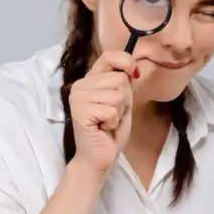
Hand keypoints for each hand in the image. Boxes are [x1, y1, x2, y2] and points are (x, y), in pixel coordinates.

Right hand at [68, 50, 136, 172]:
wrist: (99, 157)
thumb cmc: (110, 132)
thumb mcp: (123, 102)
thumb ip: (124, 84)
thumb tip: (134, 68)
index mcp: (90, 80)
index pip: (109, 56)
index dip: (126, 61)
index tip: (134, 74)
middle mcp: (81, 85)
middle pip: (119, 78)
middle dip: (124, 100)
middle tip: (111, 115)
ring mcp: (78, 97)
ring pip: (117, 94)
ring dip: (118, 112)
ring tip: (107, 122)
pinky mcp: (80, 111)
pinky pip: (111, 109)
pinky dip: (113, 121)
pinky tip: (102, 128)